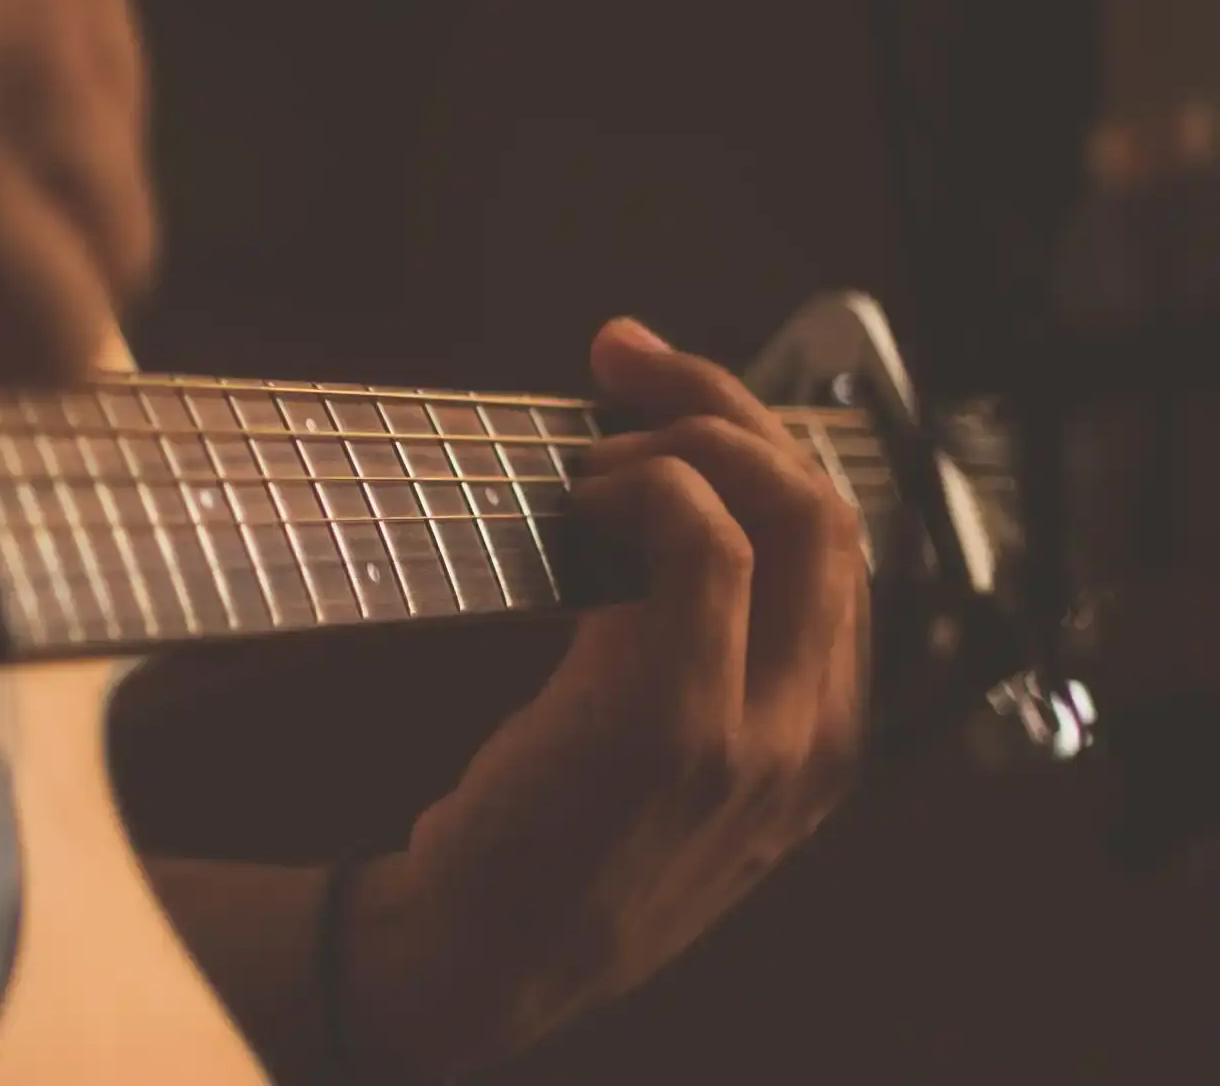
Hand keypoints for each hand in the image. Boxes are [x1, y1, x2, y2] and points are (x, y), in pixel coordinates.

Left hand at [353, 318, 869, 1077]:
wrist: (481, 960)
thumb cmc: (551, 845)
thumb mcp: (671, 762)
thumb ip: (700, 650)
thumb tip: (659, 494)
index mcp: (824, 739)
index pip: (842, 547)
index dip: (763, 444)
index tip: (670, 389)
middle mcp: (817, 734)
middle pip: (829, 508)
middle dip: (733, 405)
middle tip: (632, 363)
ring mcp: (756, 730)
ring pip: (782, 509)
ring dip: (684, 437)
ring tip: (595, 448)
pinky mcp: (672, 717)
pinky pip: (698, 542)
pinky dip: (646, 486)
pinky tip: (584, 500)